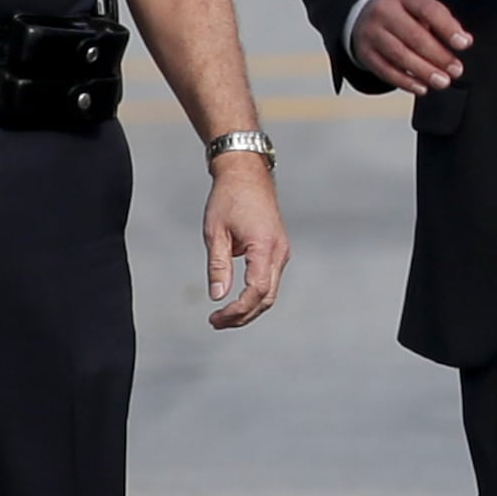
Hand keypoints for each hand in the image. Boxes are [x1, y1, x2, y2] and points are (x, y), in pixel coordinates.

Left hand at [203, 152, 286, 329]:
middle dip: (243, 315)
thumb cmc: (228, 197)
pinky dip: (254, 294)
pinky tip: (236, 299)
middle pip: (267, 297)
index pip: (256, 291)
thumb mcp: (215, 232)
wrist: (247, 172)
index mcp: (264, 247)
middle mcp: (279, 252)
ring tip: (223, 316)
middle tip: (216, 322)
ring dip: (249, 307)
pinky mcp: (278, 250)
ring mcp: (281, 251)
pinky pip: (270, 280)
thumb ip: (218, 266)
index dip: (237, 310)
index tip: (216, 317)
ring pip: (270, 291)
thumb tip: (217, 297)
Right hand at [352, 0, 468, 92]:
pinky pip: (385, 70)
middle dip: (438, 56)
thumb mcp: (421, 5)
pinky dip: (405, 81)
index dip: (447, 28)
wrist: (367, 13)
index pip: (428, 10)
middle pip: (414, 36)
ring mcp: (371, 31)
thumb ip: (443, 20)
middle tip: (456, 69)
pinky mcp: (364, 52)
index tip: (464, 43)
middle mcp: (383, 10)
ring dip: (424, 71)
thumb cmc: (403, 11)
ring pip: (399, 55)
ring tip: (443, 81)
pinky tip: (421, 87)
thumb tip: (463, 40)